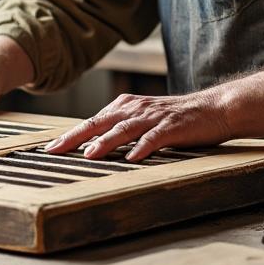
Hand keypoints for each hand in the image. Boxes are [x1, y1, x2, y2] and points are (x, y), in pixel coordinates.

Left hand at [42, 91, 231, 161]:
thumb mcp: (142, 119)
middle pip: (99, 124)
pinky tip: (133, 158)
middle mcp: (135, 109)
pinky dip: (143, 147)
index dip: (70, 135)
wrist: (213, 108)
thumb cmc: (174, 119)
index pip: (91, 122)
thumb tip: (93, 146)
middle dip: (75, 137)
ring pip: (123, 130)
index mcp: (124, 106)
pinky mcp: (172, 127)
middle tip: (54, 150)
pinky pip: (155, 138)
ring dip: (106, 142)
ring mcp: (153, 118)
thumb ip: (120, 129)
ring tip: (89, 154)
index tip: (50, 148)